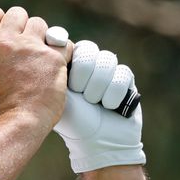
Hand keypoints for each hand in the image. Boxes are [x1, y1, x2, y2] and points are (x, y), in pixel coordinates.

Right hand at [0, 6, 72, 127]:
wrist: (19, 120)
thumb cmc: (3, 104)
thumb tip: (3, 44)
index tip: (3, 28)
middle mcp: (7, 42)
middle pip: (18, 13)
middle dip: (23, 26)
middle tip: (26, 47)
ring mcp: (31, 48)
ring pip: (42, 25)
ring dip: (43, 39)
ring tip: (41, 61)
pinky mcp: (54, 57)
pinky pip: (64, 44)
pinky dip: (62, 53)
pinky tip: (55, 68)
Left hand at [53, 41, 145, 172]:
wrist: (97, 142)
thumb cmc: (73, 121)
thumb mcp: (58, 93)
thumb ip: (54, 67)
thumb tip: (53, 37)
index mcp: (70, 66)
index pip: (74, 46)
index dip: (73, 64)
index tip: (71, 85)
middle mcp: (89, 65)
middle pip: (90, 51)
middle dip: (84, 78)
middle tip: (82, 97)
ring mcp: (108, 70)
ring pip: (107, 60)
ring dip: (98, 88)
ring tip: (94, 104)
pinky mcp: (126, 79)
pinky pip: (123, 73)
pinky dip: (113, 94)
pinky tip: (109, 107)